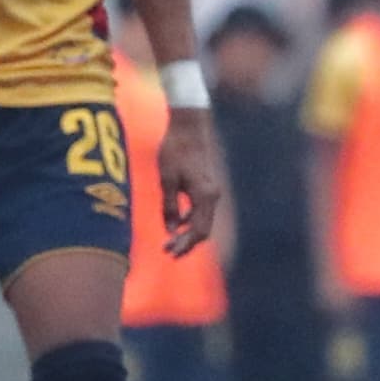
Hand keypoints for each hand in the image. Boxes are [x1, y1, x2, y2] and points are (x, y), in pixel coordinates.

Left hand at [156, 105, 227, 259]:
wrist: (188, 127)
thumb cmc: (175, 151)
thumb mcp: (167, 180)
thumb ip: (170, 207)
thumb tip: (171, 231)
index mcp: (204, 196)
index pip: (198, 230)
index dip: (185, 245)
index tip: (169, 252)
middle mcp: (213, 196)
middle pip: (203, 230)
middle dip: (187, 243)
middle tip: (168, 252)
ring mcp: (212, 192)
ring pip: (203, 221)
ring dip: (188, 233)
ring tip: (170, 242)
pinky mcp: (207, 187)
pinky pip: (202, 211)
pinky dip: (190, 220)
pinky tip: (178, 224)